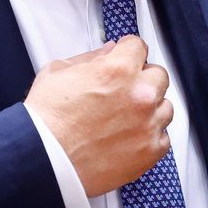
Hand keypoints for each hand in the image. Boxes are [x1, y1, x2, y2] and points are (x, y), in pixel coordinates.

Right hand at [25, 35, 172, 196]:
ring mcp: (148, 124)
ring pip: (165, 107)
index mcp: (119, 69)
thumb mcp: (59, 72)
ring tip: (125, 118)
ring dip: (150, 109)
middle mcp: (139, 94)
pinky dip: (150, 137)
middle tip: (124, 90)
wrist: (42, 161)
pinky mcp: (150, 151)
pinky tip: (130, 138)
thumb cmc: (45, 121)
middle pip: (158, 74)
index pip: (138, 46)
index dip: (128, 51)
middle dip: (142, 78)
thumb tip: (109, 51)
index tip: (126, 58)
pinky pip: (163, 138)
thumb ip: (90, 58)